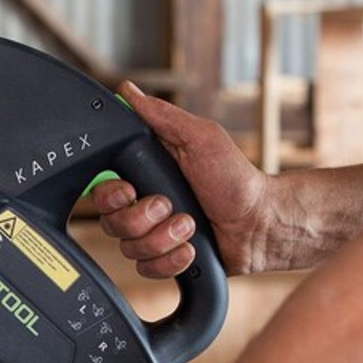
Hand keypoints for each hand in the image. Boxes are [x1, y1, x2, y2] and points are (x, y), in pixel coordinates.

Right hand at [92, 81, 267, 276]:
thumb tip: (129, 92)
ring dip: (164, 239)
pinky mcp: (164, 259)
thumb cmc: (236, 178)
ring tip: (191, 226)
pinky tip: (191, 249)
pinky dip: (172, 261)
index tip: (131, 191)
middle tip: (171, 206)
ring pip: (129, 248)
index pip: (102, 190)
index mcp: (145, 174)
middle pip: (111, 222)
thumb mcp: (201, 138)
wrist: (260, 224)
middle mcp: (144, 205)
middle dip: (143, 218)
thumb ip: (162, 116)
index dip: (111, 195)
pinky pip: (147, 269)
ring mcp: (153, 234)